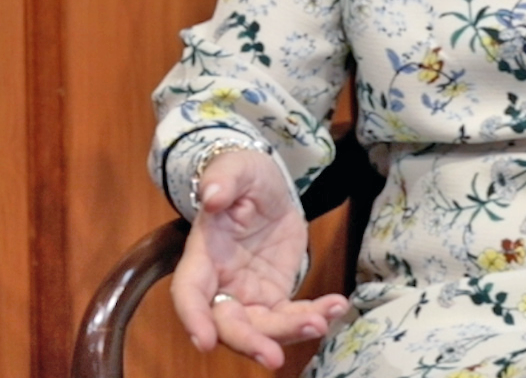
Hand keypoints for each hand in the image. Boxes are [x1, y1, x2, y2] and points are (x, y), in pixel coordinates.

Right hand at [170, 148, 350, 368]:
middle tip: (275, 358)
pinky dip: (314, 316)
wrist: (269, 189)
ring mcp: (248, 294)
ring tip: (320, 321)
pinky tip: (336, 306)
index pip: (188, 292)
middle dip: (249, 343)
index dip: (193, 318)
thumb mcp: (236, 167)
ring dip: (288, 333)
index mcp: (203, 253)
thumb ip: (222, 179)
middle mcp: (221, 282)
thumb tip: (213, 195)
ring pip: (262, 328)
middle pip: (227, 324)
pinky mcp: (274, 297)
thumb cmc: (244, 176)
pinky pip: (291, 316)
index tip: (204, 342)